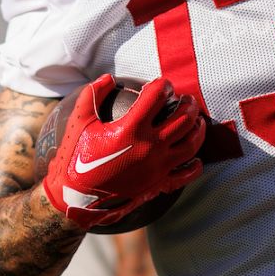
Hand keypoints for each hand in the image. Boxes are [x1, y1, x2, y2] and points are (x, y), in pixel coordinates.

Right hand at [42, 74, 204, 229]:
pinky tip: (196, 159)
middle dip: (188, 104)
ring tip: (196, 120)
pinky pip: (186, 174)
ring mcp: (158, 167)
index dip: (162, 85)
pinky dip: (195, 166)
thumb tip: (109, 77)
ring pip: (191, 144)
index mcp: (131, 129)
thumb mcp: (78, 122)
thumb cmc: (76, 157)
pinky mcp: (158, 184)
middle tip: (185, 99)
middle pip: (183, 119)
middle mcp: (150, 147)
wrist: (76, 198)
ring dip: (198, 128)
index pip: (157, 97)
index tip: (162, 84)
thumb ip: (92, 95)